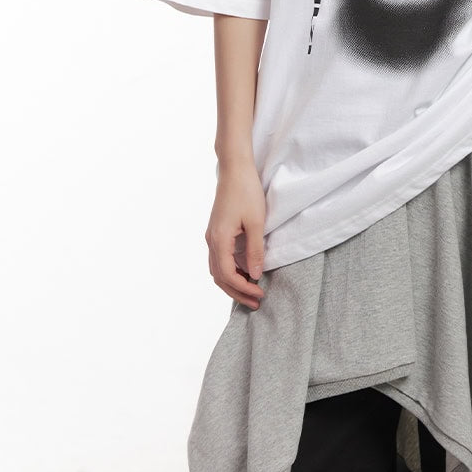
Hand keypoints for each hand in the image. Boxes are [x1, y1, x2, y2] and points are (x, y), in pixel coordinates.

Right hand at [205, 162, 267, 309]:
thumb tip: (255, 275)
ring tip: (252, 291)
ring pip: (217, 269)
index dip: (243, 289)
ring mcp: (212, 236)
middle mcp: (211, 241)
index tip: (260, 294)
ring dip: (233, 283)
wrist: (235, 169)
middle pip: (219, 277)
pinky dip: (231, 270)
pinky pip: (220, 259)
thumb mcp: (256, 222)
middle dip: (237, 292)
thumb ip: (255, 250)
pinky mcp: (216, 232)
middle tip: (256, 302)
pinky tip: (247, 272)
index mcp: (219, 240)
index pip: (228, 275)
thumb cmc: (246, 192)